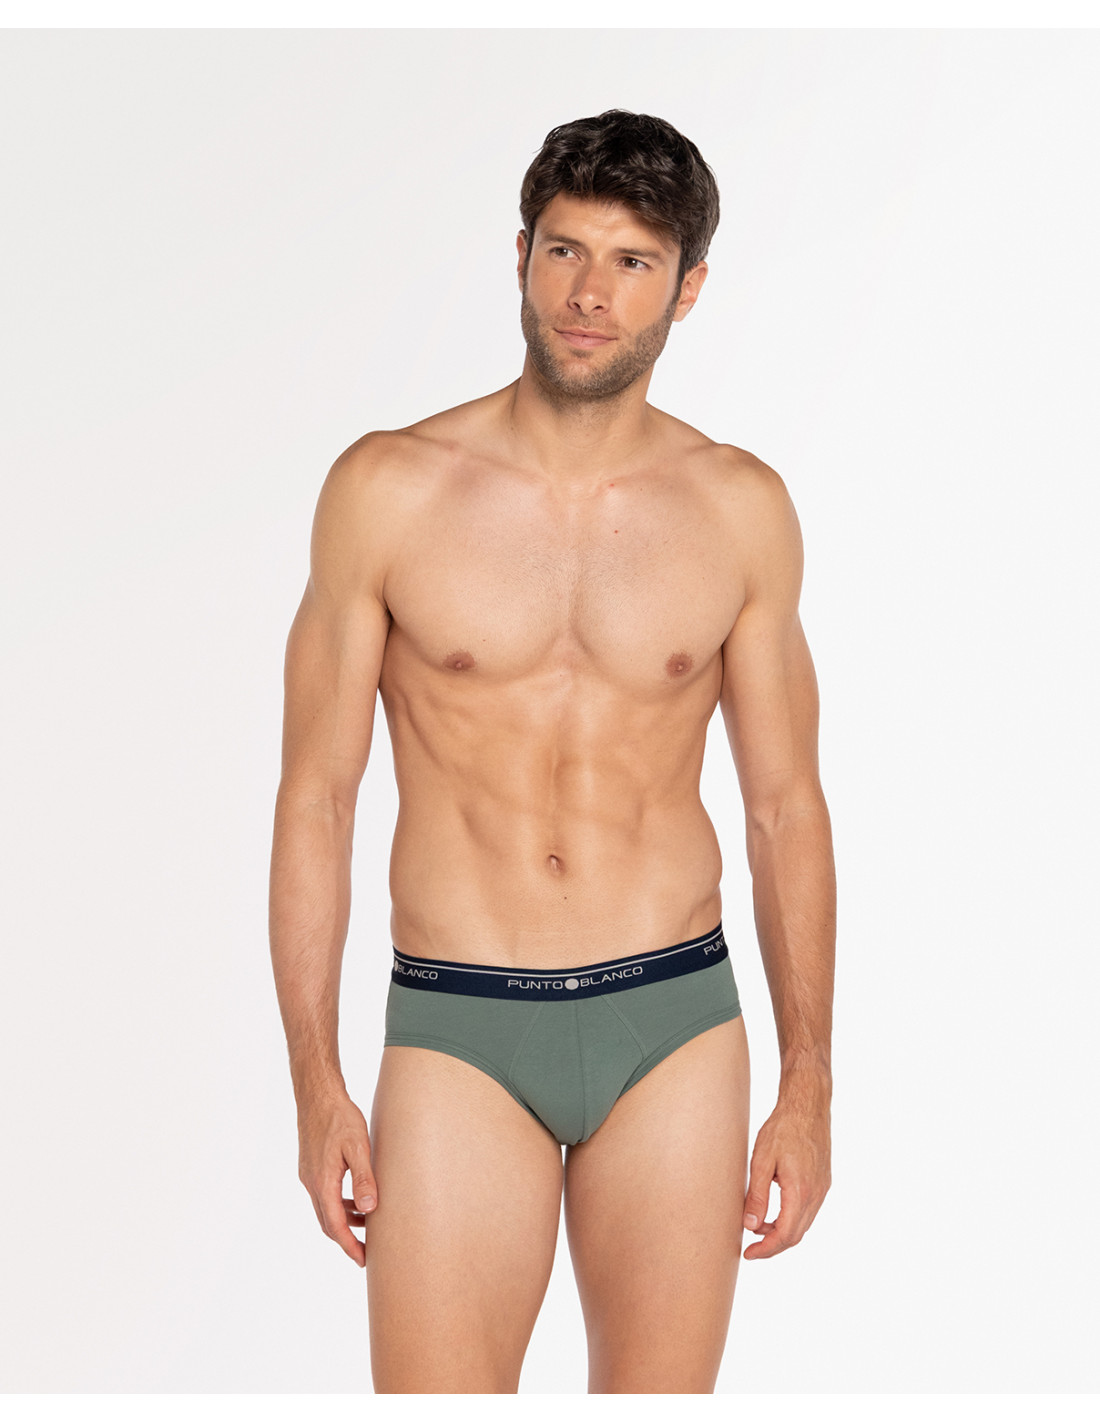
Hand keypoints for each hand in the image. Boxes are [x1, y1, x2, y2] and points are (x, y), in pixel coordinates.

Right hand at [297, 1090, 377, 1266]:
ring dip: (343, 1220)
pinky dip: (338, 1203)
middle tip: (366, 1252)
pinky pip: (324, 1194)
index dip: (349, 1245)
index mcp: (322, 1182)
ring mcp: (309, 1174)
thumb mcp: (358, 1146)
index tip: (363, 1260)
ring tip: (366, 1224)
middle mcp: (311, 1183)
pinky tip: (354, 1198)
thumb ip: (363, 1178)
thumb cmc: (339, 1117)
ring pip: (325, 1208)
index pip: (335, 1225)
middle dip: (346, 1239)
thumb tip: (369, 1208)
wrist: (317, 1094)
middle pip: (327, 1222)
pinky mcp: (311, 1166)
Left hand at [742, 1091, 830, 1259]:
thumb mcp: (761, 1160)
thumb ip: (757, 1195)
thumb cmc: (783, 1128)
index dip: (766, 1249)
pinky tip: (774, 1210)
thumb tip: (751, 1225)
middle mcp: (816, 1194)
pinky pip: (808, 1210)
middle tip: (750, 1246)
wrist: (807, 1105)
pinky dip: (791, 1218)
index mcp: (801, 1191)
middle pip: (796, 1235)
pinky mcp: (823, 1182)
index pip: (785, 1235)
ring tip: (757, 1225)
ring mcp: (823, 1188)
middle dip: (772, 1244)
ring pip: (803, 1223)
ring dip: (781, 1231)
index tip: (749, 1254)